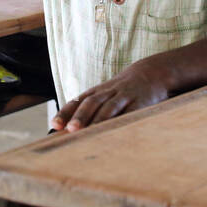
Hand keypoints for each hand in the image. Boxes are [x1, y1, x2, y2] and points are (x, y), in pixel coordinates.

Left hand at [51, 61, 169, 132]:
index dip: (65, 112)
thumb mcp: (105, 96)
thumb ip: (90, 111)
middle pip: (92, 102)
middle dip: (80, 116)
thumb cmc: (122, 91)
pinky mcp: (141, 102)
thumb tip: (69, 132)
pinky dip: (123, 121)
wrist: (151, 73)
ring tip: (90, 133)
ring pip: (110, 106)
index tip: (54, 125)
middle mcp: (109, 92)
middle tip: (70, 129)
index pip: (77, 101)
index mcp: (97, 92)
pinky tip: (117, 131)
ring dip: (99, 119)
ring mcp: (125, 96)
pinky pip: (131, 112)